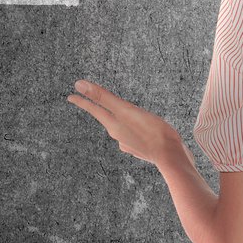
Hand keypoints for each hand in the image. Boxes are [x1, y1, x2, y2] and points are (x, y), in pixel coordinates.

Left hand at [68, 79, 185, 166]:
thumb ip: (103, 97)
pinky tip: (142, 130)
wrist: (171, 157)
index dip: (82, 101)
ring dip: (119, 120)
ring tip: (121, 115)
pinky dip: (134, 129)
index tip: (71, 97)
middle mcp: (119, 135)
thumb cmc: (152, 132)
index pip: (94, 109)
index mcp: (113, 125)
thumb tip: (79, 85)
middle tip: (93, 104)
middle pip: (106, 118)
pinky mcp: (143, 148)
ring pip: (121, 127)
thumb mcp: (126, 110)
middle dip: (101, 110)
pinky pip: (134, 135)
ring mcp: (131, 143)